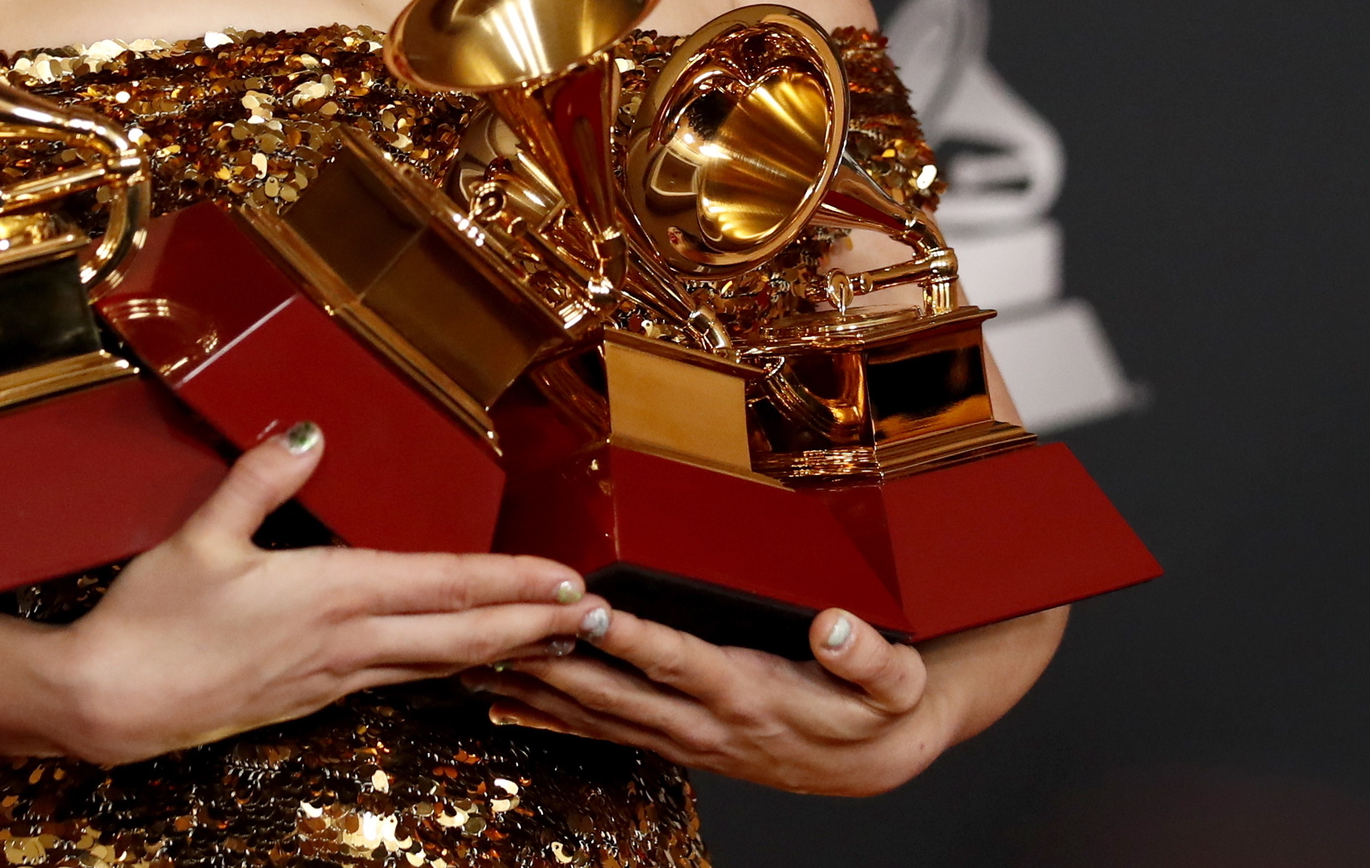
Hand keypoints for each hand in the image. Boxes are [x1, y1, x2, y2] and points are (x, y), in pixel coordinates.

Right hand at [46, 424, 609, 766]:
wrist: (110, 704)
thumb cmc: (151, 620)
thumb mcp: (200, 535)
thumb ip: (259, 478)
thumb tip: (308, 431)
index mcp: (328, 594)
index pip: (443, 585)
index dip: (513, 582)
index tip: (568, 577)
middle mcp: (345, 642)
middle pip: (463, 637)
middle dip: (536, 625)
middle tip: (596, 618)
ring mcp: (334, 678)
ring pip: (440, 664)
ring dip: (503, 650)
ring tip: (553, 638)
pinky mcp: (316, 697)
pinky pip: (402, 679)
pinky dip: (449, 667)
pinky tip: (465, 662)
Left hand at [461, 601, 1062, 796]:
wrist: (875, 760)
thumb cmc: (879, 709)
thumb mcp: (894, 680)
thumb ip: (867, 654)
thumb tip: (836, 627)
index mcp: (750, 694)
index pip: (680, 661)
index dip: (632, 637)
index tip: (587, 608)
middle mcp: (705, 723)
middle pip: (616, 693)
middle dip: (553, 664)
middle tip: (498, 635)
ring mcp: (684, 738)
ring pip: (596, 715)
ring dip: (536, 692)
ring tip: (476, 666)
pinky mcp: (675, 742)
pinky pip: (602, 733)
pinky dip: (551, 720)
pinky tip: (506, 707)